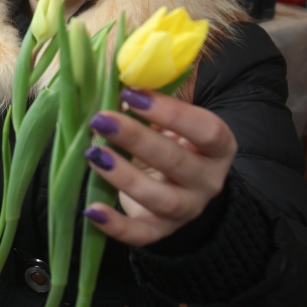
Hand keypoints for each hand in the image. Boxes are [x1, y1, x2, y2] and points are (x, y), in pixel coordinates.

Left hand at [81, 88, 236, 246]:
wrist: (177, 187)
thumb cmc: (167, 140)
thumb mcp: (166, 120)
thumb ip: (147, 98)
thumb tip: (109, 71)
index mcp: (216, 146)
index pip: (205, 130)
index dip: (171, 112)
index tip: (132, 93)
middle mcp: (208, 180)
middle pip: (177, 162)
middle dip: (137, 139)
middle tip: (100, 119)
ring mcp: (185, 209)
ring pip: (161, 199)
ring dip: (125, 177)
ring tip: (93, 155)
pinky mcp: (159, 231)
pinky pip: (139, 235)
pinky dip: (115, 226)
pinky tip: (91, 210)